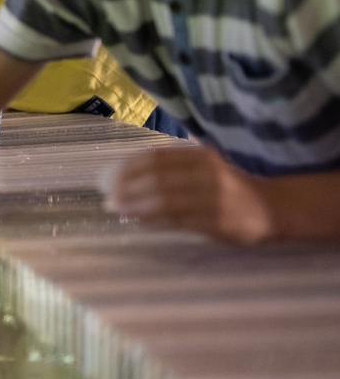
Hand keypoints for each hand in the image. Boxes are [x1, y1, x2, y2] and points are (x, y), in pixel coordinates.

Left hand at [103, 146, 272, 242]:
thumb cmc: (228, 187)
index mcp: (200, 157)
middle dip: (127, 188)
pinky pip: (179, 220)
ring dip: (137, 206)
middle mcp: (208, 173)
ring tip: (117, 210)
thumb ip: (171, 169)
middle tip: (106, 197)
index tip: (105, 177)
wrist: (272, 208)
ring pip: (167, 200)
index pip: (156, 158)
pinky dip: (154, 220)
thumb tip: (123, 176)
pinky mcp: (218, 222)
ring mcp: (215, 198)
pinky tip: (139, 221)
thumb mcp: (202, 168)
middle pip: (158, 178)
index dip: (127, 168)